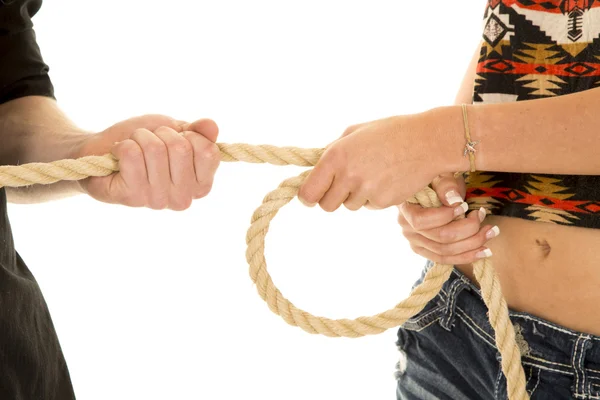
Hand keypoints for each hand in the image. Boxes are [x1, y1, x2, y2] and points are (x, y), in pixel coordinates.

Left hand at [74, 114, 219, 210]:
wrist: (104, 153)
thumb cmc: (145, 144)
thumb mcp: (178, 132)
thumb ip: (199, 131)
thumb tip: (211, 125)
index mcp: (201, 184)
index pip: (208, 152)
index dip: (190, 135)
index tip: (178, 137)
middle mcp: (183, 197)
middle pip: (181, 148)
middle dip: (161, 133)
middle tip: (151, 140)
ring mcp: (158, 200)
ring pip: (154, 149)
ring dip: (140, 137)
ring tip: (135, 146)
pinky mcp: (132, 197)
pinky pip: (132, 155)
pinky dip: (123, 145)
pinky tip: (119, 156)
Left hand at [298, 112, 444, 210]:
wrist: (427, 141)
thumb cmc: (390, 132)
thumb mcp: (355, 132)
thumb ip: (333, 150)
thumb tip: (315, 170)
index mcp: (336, 156)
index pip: (309, 192)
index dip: (308, 197)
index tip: (311, 197)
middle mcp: (348, 175)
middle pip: (327, 205)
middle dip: (332, 198)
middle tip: (344, 186)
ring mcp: (366, 190)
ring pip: (349, 206)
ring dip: (356, 196)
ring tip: (373, 174)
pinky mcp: (383, 202)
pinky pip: (369, 206)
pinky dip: (375, 198)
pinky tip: (387, 179)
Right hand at [398, 173, 498, 263]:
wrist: (432, 189)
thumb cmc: (436, 179)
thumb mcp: (440, 174)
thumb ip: (445, 185)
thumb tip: (454, 201)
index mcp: (404, 208)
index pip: (422, 221)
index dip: (446, 216)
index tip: (465, 205)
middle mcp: (406, 228)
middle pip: (439, 238)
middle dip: (468, 229)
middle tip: (485, 216)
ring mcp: (415, 242)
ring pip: (446, 251)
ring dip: (473, 243)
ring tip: (492, 231)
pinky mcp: (425, 251)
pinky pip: (446, 259)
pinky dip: (467, 256)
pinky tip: (484, 251)